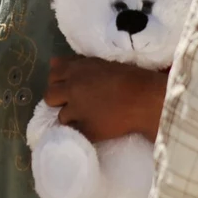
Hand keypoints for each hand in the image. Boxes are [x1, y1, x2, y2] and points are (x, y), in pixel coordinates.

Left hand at [43, 56, 167, 142]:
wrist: (147, 100)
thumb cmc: (131, 78)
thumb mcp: (101, 64)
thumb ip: (76, 64)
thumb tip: (53, 64)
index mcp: (75, 70)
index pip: (53, 75)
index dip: (59, 83)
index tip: (68, 88)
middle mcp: (71, 88)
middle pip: (50, 96)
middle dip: (59, 100)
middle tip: (74, 104)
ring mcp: (77, 110)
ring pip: (61, 117)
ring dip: (71, 118)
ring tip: (88, 118)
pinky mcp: (86, 129)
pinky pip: (75, 133)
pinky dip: (82, 132)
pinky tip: (93, 130)